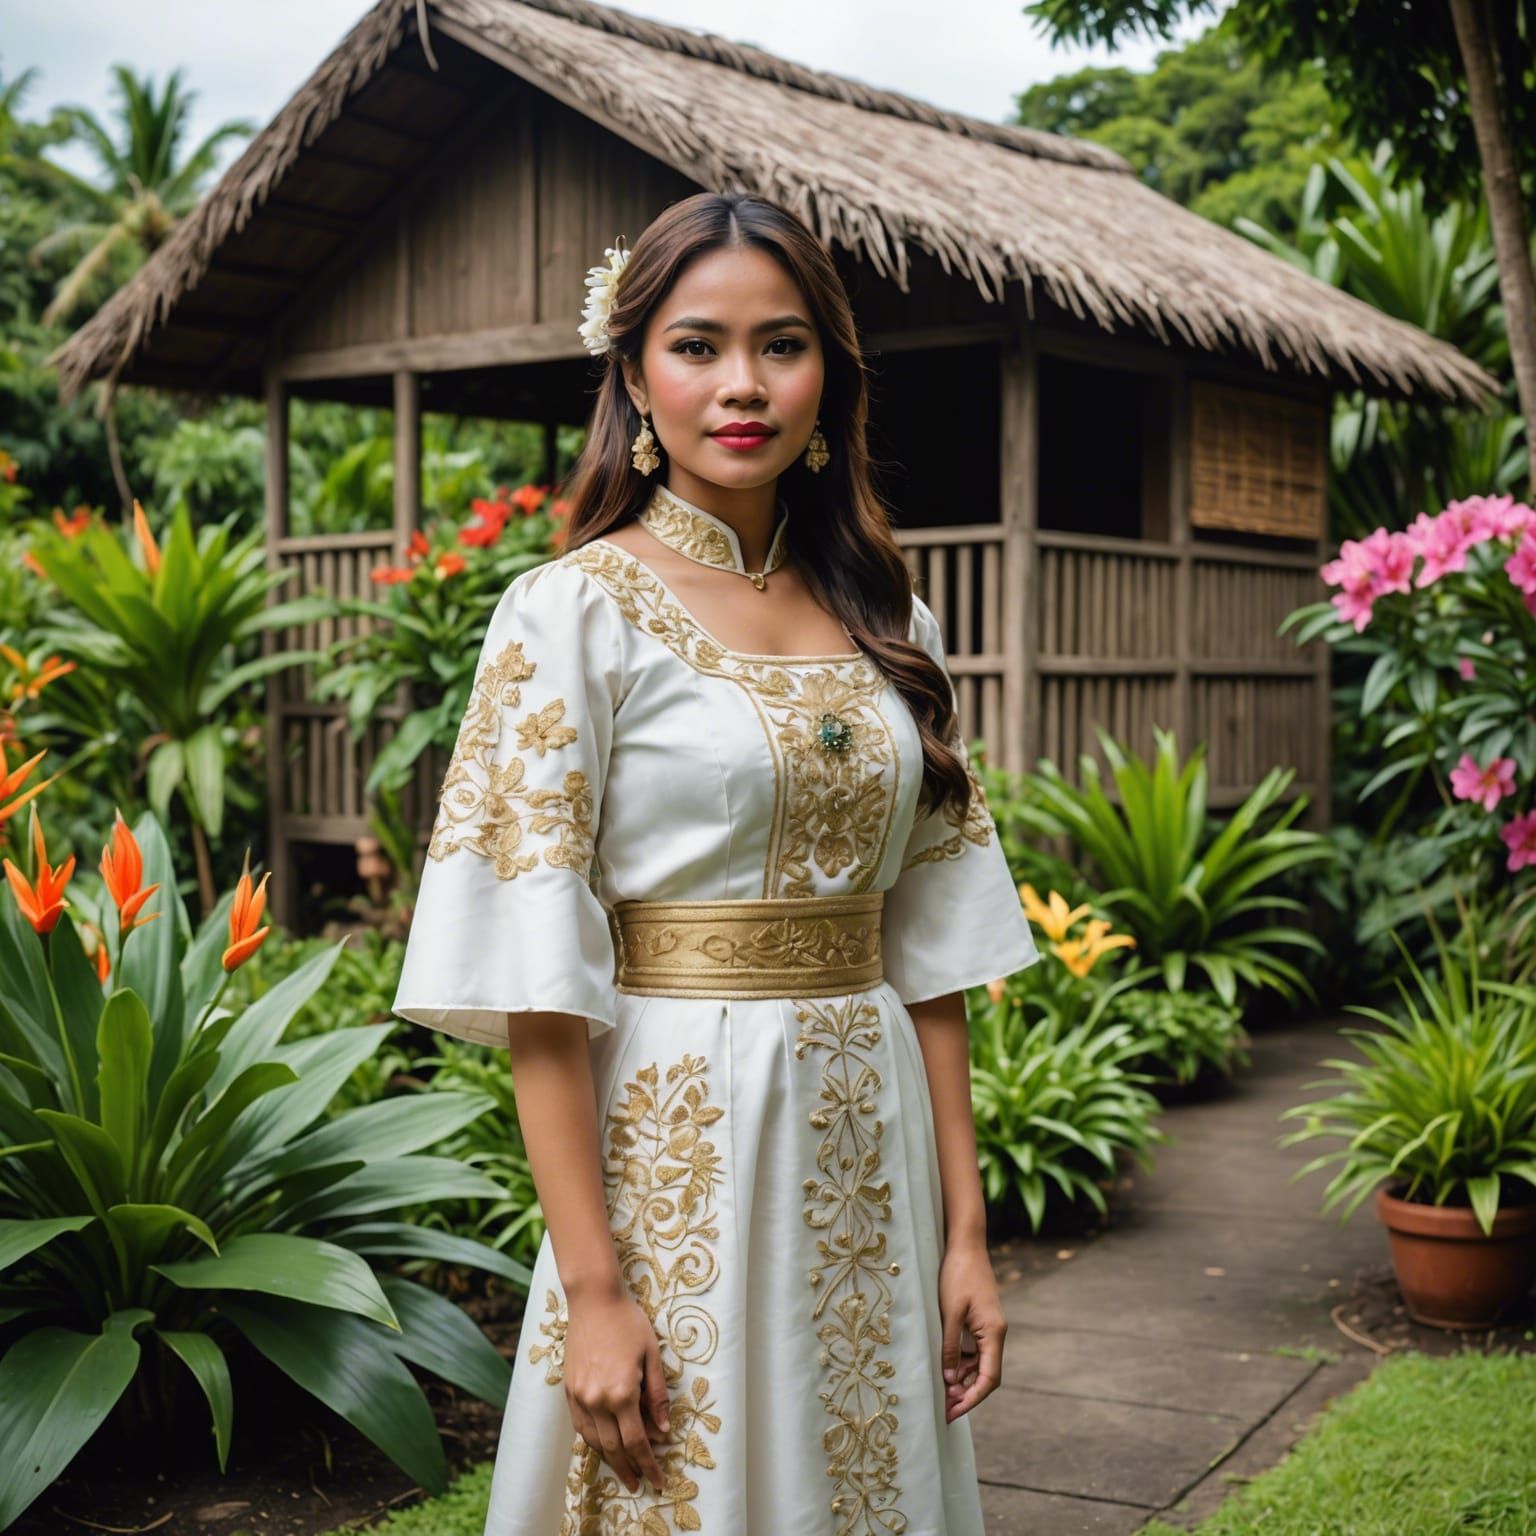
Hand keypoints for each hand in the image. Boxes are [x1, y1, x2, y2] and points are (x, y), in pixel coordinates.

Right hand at [562, 1285, 672, 1493]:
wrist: (594, 1300)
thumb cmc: (628, 1322)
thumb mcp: (652, 1354)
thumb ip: (657, 1394)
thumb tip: (663, 1428)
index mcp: (622, 1393)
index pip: (637, 1442)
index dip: (649, 1464)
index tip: (658, 1480)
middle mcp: (597, 1400)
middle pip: (613, 1448)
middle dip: (628, 1469)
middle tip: (640, 1483)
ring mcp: (580, 1396)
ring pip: (594, 1441)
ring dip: (609, 1459)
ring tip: (623, 1469)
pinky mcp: (569, 1390)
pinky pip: (579, 1426)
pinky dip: (592, 1440)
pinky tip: (602, 1444)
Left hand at [938, 1240, 1006, 1420]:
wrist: (966, 1245)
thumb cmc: (957, 1275)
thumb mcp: (950, 1312)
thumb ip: (950, 1347)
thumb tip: (948, 1380)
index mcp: (994, 1333)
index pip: (989, 1378)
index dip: (972, 1399)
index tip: (954, 1413)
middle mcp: (996, 1333)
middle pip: (986, 1374)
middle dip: (967, 1394)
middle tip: (944, 1408)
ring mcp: (990, 1327)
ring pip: (980, 1364)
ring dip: (963, 1379)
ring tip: (942, 1393)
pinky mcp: (982, 1321)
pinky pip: (975, 1350)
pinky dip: (962, 1363)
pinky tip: (947, 1369)